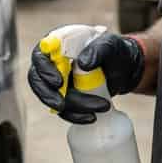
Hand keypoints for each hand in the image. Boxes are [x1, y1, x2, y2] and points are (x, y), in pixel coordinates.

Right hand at [27, 31, 145, 123]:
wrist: (124, 68)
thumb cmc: (114, 51)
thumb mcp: (110, 45)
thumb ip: (97, 50)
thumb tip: (83, 64)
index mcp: (58, 45)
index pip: (40, 56)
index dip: (44, 70)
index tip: (58, 82)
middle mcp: (53, 64)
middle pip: (38, 81)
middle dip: (48, 96)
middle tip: (62, 105)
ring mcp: (59, 83)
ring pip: (53, 99)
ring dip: (72, 108)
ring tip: (101, 107)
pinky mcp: (67, 98)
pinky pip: (65, 111)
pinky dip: (76, 116)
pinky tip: (92, 117)